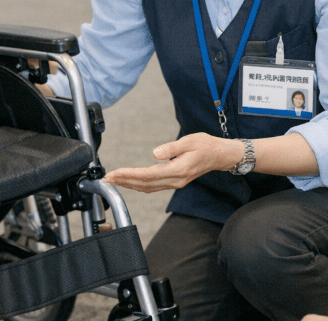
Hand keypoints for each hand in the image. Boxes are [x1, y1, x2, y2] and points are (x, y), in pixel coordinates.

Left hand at [102, 133, 242, 193]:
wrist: (220, 155)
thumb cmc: (206, 145)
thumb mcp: (190, 140)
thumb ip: (171, 147)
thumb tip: (154, 153)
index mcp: (178, 169)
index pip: (148, 175)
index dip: (129, 175)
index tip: (115, 173)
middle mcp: (176, 180)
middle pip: (145, 184)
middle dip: (124, 182)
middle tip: (107, 179)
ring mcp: (175, 183)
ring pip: (148, 187)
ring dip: (129, 184)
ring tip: (114, 180)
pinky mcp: (175, 181)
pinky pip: (153, 186)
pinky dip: (139, 184)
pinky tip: (130, 181)